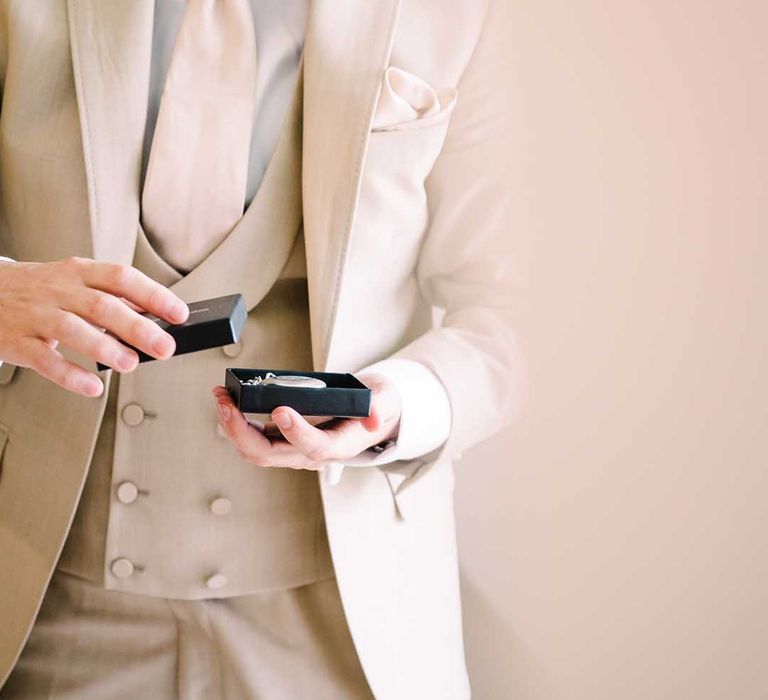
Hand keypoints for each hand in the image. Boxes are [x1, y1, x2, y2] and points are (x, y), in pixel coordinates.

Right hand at [0, 257, 188, 396]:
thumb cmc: (41, 290)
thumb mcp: (75, 281)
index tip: (179, 314)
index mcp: (79, 272)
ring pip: (72, 329)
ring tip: (131, 364)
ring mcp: (36, 315)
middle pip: (102, 306)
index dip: (153, 295)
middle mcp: (59, 290)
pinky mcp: (18, 342)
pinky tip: (93, 387)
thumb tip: (157, 316)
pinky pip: (44, 360)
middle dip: (137, 327)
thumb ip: (113, 297)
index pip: (121, 277)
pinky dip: (70, 375)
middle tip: (165, 347)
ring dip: (105, 348)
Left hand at [212, 373, 401, 469]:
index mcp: (339, 446)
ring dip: (233, 427)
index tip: (281, 410)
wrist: (370, 415)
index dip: (296, 432)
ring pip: (256, 451)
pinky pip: (254, 439)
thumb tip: (373, 420)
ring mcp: (294, 450)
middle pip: (271, 455)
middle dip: (243, 431)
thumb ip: (379, 407)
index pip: (314, 447)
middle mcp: (312, 455)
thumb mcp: (385, 400)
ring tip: (221, 397)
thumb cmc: (375, 405)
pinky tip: (227, 401)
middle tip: (228, 403)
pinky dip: (236, 422)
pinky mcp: (282, 441)